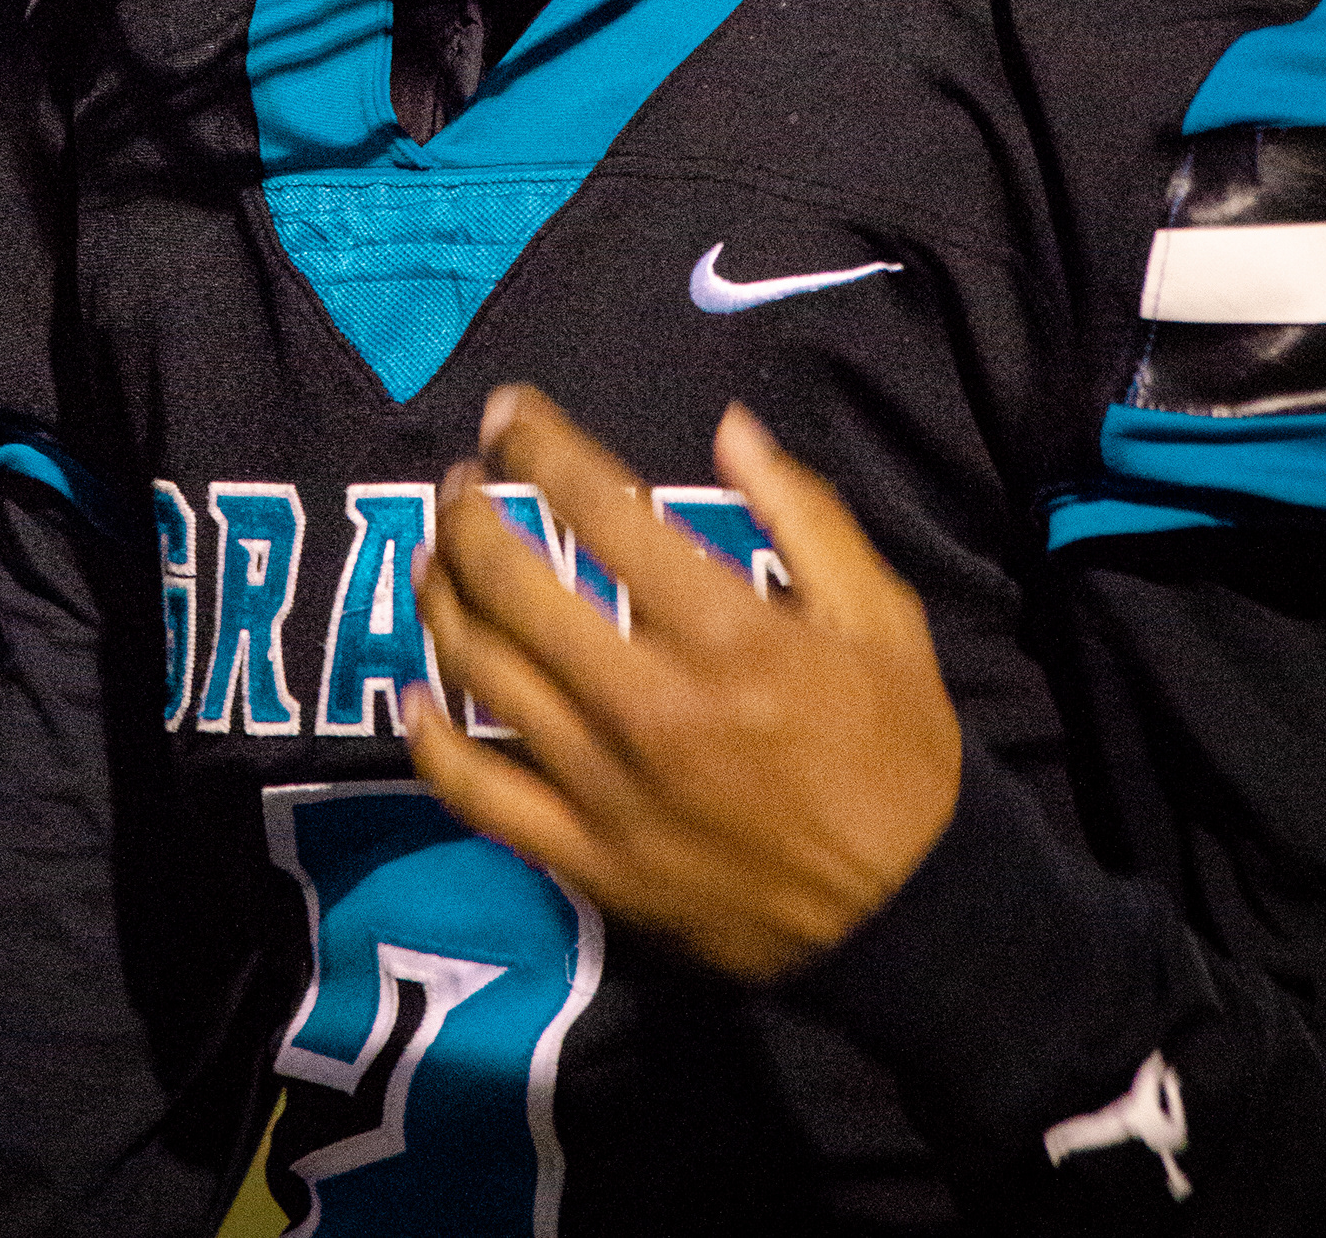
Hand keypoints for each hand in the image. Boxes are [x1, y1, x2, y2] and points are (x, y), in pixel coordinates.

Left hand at [403, 386, 961, 981]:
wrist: (908, 914)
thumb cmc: (895, 750)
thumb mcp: (879, 615)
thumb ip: (803, 512)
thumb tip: (729, 427)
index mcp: (724, 631)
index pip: (599, 508)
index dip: (540, 445)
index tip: (509, 411)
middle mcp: (650, 703)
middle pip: (515, 585)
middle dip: (470, 515)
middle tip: (459, 482)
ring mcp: (607, 788)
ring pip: (482, 676)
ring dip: (442, 602)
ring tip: (434, 558)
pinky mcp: (587, 860)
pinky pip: (480, 794)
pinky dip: (433, 741)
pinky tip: (417, 697)